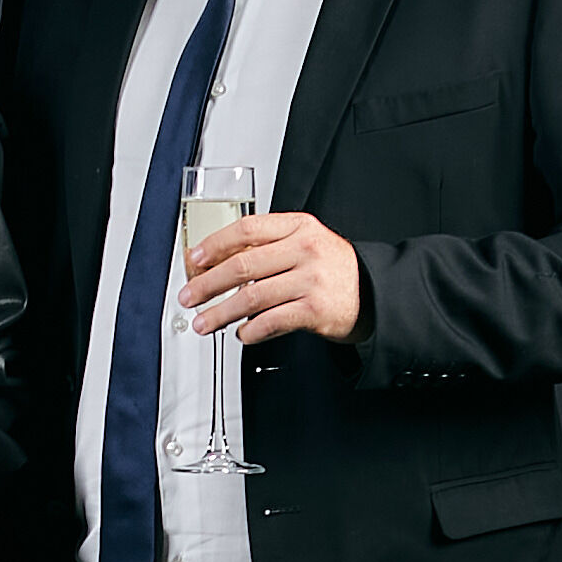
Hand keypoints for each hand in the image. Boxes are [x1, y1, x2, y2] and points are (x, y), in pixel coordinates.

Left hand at [180, 211, 363, 344]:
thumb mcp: (304, 242)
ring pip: (252, 297)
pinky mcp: (314, 310)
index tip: (195, 260)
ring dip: (220, 313)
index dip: (215, 244)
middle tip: (189, 297)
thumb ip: (267, 246)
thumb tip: (215, 263)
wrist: (373, 292)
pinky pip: (270, 321)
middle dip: (208, 284)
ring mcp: (311, 280)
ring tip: (203, 323)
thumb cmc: (331, 268)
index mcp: (298, 227)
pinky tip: (240, 333)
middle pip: (243, 265)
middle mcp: (305, 250)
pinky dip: (249, 331)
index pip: (248, 229)